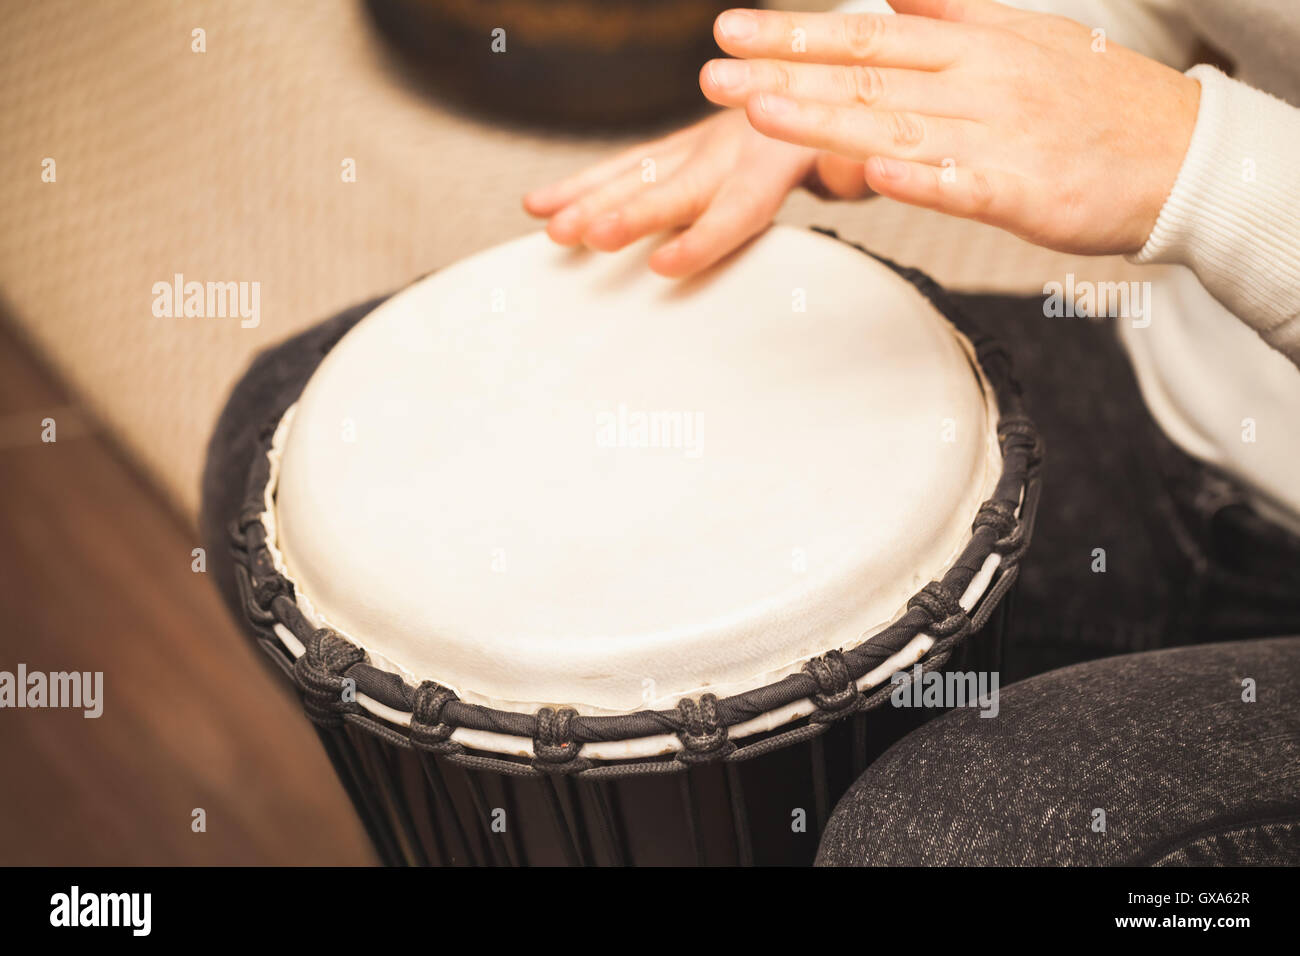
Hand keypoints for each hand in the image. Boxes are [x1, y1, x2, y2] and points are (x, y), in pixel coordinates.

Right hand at [523, 108, 872, 276]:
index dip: (700, 238)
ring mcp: (698, 146)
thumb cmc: (850, 135)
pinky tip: (537, 207)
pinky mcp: (678, 149)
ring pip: (637, 174)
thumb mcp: (865, 152)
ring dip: (591, 201)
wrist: (828, 79)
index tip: (663, 266)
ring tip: (551, 228)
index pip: (736, 205)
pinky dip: (579, 185)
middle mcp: (728, 146)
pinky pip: (624, 166)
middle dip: (628, 213)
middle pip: (672, 188)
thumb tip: (850, 171)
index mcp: (777, 157)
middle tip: (586, 236)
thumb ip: (854, 170)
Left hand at [702, 0, 1199, 255]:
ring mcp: (1000, 135)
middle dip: (784, 72)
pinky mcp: (1024, 191)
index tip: (732, 31)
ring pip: (897, 125)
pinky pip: (962, 184)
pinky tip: (866, 174)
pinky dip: (915, 178)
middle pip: (867, 75)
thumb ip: (954, 15)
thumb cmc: (1096, 104)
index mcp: (973, 45)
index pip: (868, 33)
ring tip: (758, 112)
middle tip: (714, 72)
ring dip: (824, 120)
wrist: (1182, 156)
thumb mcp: (1026, 38)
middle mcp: (979, 81)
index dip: (796, 32)